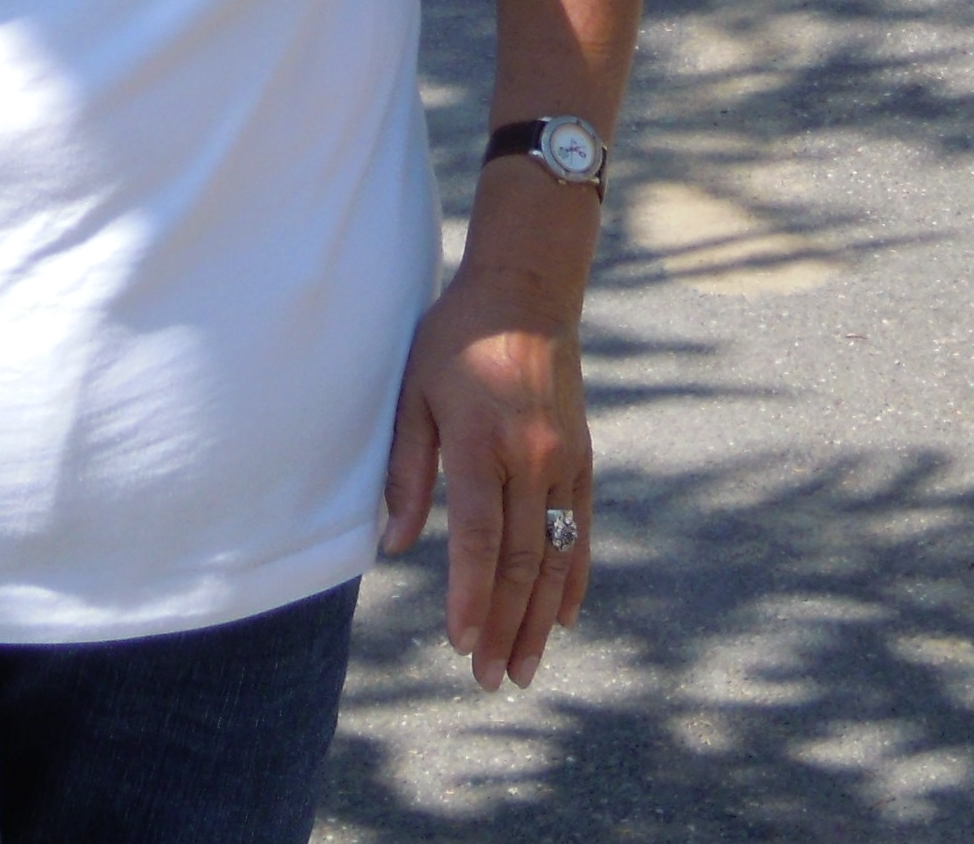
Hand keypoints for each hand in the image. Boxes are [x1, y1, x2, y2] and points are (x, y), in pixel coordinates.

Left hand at [381, 266, 590, 689]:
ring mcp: (565, 462)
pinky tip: (565, 618)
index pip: (479, 537)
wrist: (525, 295)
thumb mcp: (413, 393)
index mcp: (483, 442)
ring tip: (526, 668)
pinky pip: (582, 532)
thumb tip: (391, 545)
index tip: (463, 643)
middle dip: (506, 626)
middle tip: (492, 678)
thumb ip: (406, 470)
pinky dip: (574, 579)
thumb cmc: (455, 341)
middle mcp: (532, 458)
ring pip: (556, 558)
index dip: (471, 595)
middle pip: (521, 561)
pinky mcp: (582, 460)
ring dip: (540, 619)